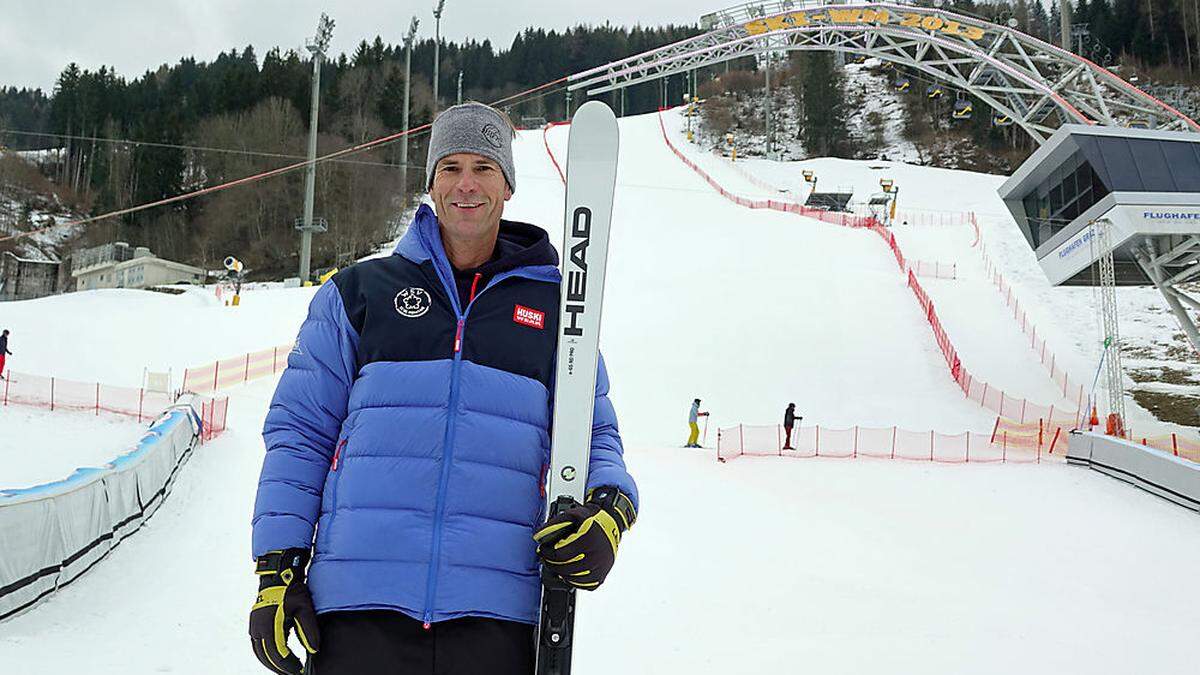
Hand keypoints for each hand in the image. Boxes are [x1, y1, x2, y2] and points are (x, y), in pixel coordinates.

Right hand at [249, 549, 318, 673]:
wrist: (279, 575)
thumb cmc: (292, 589)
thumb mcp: (305, 608)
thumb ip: (309, 630)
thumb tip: (314, 650)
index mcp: (270, 625)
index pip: (278, 653)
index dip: (289, 665)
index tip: (299, 670)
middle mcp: (258, 627)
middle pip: (266, 656)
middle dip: (279, 667)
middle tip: (293, 673)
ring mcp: (254, 625)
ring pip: (259, 652)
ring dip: (271, 663)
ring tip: (284, 669)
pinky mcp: (254, 623)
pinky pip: (257, 645)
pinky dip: (264, 654)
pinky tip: (275, 658)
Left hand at [533, 487, 635, 589]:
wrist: (612, 523)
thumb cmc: (592, 519)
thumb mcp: (572, 515)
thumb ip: (554, 525)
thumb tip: (538, 536)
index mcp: (588, 540)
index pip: (559, 554)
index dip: (546, 553)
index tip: (542, 550)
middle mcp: (596, 556)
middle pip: (564, 567)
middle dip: (551, 563)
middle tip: (546, 557)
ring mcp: (600, 568)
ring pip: (572, 578)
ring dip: (560, 572)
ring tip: (556, 563)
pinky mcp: (601, 576)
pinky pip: (582, 585)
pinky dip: (572, 580)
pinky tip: (569, 571)